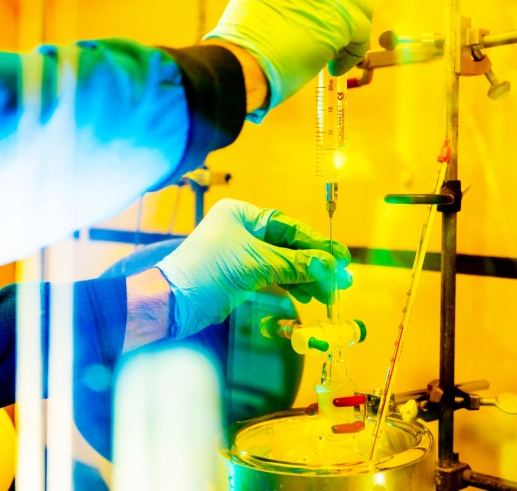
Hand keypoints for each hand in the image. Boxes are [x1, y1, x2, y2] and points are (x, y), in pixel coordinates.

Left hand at [155, 199, 351, 338]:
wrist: (174, 302)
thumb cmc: (209, 272)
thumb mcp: (256, 264)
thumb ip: (295, 264)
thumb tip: (329, 267)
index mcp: (242, 214)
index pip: (289, 227)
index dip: (317, 244)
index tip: (342, 258)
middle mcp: (242, 229)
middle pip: (288, 245)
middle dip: (315, 264)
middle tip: (341, 280)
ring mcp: (241, 252)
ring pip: (282, 262)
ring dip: (306, 277)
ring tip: (328, 294)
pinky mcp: (239, 274)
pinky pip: (272, 275)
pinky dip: (291, 284)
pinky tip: (309, 295)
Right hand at [204, 0, 371, 121]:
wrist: (241, 64)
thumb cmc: (240, 47)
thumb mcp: (253, 3)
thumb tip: (299, 16)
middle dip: (343, 8)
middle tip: (335, 30)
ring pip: (359, 9)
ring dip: (351, 33)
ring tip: (334, 55)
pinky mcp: (342, 21)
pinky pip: (362, 35)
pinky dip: (353, 54)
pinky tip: (334, 67)